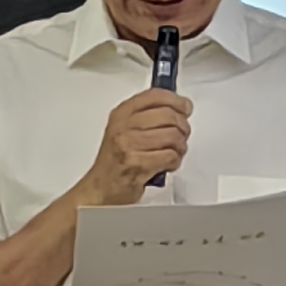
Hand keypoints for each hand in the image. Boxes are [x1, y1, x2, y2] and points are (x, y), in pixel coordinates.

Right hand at [80, 88, 192, 206]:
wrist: (101, 189)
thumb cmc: (115, 161)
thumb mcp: (125, 130)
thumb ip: (148, 116)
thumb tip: (179, 107)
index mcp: (122, 114)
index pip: (155, 96)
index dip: (176, 101)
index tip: (185, 107)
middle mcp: (124, 127)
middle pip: (169, 116)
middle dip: (182, 128)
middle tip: (181, 136)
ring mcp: (130, 145)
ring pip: (173, 136)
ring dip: (180, 147)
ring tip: (174, 153)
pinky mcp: (138, 164)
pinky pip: (171, 156)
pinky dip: (175, 161)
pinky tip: (168, 164)